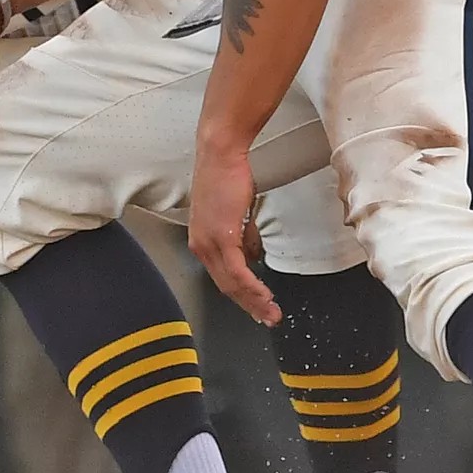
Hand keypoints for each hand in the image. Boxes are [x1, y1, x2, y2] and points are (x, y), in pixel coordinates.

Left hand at [189, 140, 276, 325]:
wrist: (220, 155)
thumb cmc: (227, 177)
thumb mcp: (234, 213)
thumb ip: (243, 236)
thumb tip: (253, 255)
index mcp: (201, 240)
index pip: (221, 276)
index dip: (240, 295)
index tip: (256, 306)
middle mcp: (200, 245)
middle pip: (225, 286)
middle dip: (249, 306)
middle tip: (267, 317)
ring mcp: (209, 243)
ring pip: (232, 284)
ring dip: (254, 301)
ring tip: (271, 312)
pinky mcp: (222, 238)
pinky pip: (238, 272)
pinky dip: (253, 287)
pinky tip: (265, 296)